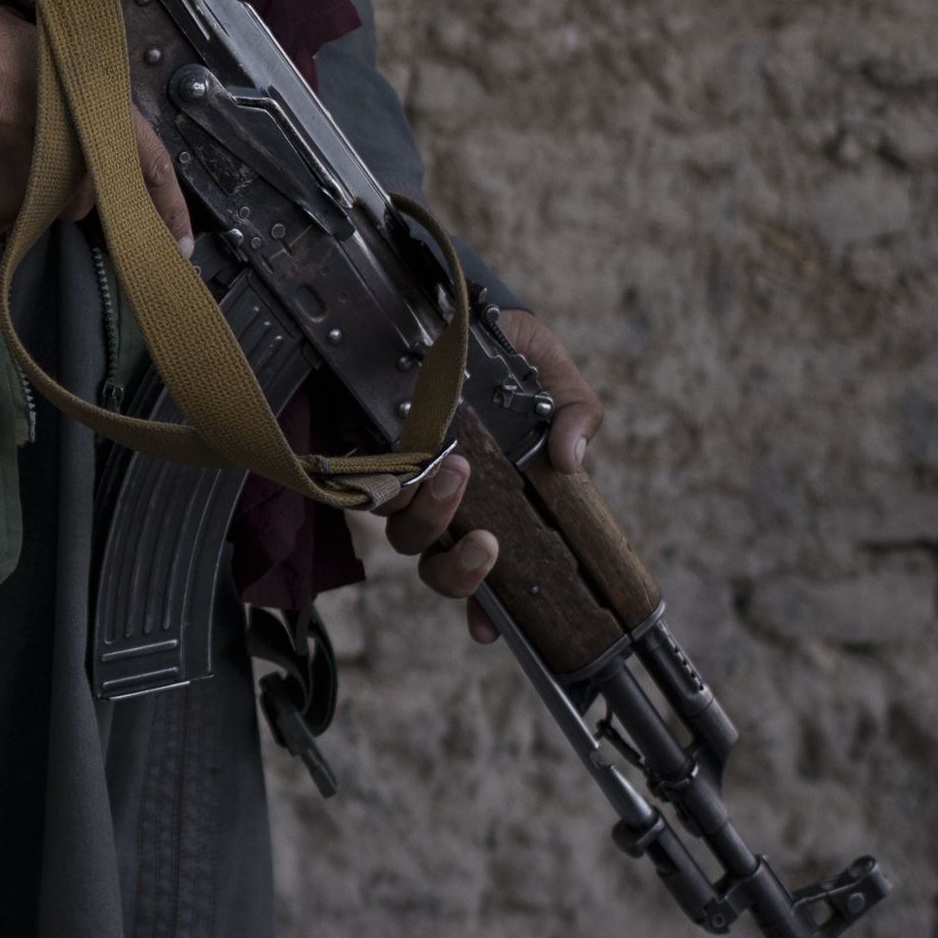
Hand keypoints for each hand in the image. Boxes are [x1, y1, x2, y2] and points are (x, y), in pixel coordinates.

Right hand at [0, 0, 197, 248]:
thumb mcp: (32, 47)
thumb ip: (57, 95)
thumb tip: (49, 119)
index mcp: (91, 108)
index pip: (149, 163)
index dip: (167, 206)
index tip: (181, 243)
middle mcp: (72, 157)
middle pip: (67, 196)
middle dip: (37, 182)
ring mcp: (28, 191)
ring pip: (9, 208)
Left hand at [376, 307, 599, 639]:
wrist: (464, 309)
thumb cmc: (512, 358)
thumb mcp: (557, 384)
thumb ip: (575, 417)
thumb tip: (574, 458)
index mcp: (490, 505)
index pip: (481, 574)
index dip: (483, 608)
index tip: (488, 628)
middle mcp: (441, 502)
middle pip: (435, 565)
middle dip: (458, 567)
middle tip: (485, 537)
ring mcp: (403, 478)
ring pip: (400, 528)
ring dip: (428, 514)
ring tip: (453, 473)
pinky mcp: (365, 446)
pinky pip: (362, 481)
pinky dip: (381, 481)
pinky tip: (405, 465)